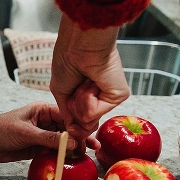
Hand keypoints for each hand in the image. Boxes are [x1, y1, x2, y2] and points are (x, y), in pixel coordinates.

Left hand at [0, 102, 98, 163]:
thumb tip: (72, 143)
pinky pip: (54, 151)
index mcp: (43, 110)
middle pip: (69, 129)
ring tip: (87, 155)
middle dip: (81, 137)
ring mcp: (42, 135)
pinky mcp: (37, 147)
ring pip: (63, 141)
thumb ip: (48, 138)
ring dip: (74, 148)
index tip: (90, 136)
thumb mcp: (25, 133)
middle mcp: (45, 121)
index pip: (67, 116)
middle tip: (93, 148)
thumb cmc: (0, 130)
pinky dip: (63, 155)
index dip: (80, 125)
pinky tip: (73, 161)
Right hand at [49, 14, 129, 140]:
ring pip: (87, 120)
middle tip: (75, 88)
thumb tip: (74, 133)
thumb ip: (68, 115)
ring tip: (83, 82)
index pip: (81, 122)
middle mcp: (101, 98)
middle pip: (84, 124)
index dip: (72, 126)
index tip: (69, 126)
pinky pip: (93, 113)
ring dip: (78, 101)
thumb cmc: (68, 60)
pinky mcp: (119, 96)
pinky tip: (90, 83)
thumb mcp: (60, 93)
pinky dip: (86, 99)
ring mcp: (110, 98)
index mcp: (88, 96)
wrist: (77, 46)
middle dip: (73, 108)